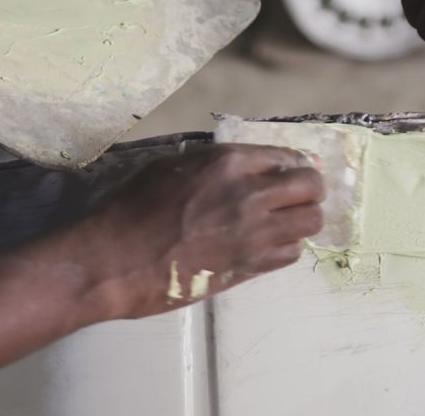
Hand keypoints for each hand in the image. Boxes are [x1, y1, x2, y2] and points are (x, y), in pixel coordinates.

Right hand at [0, 144, 323, 385]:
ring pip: (310, 223)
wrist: (113, 260)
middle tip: (298, 196)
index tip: (291, 172)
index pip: (288, 157)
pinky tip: (270, 245)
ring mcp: (253, 233)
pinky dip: (287, 248)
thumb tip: (235, 163)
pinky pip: (291, 254)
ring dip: (302, 220)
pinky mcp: (249, 267)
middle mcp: (250, 194)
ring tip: (287, 222)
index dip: (293, 165)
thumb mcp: (168, 165)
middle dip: (309, 190)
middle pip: (310, 188)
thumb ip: (210, 163)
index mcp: (228, 162)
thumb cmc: (129, 209)